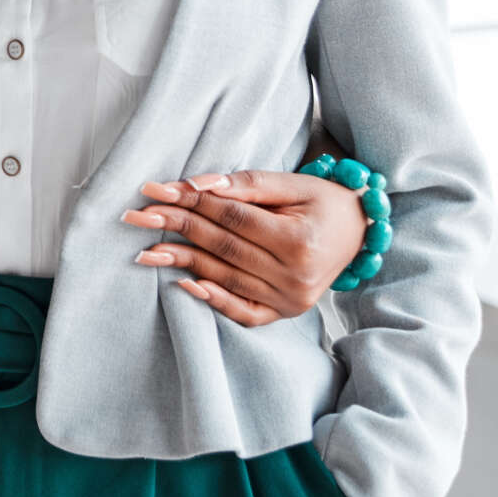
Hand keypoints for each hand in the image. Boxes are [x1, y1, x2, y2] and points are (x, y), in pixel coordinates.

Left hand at [123, 168, 371, 325]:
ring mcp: (289, 299)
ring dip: (180, 261)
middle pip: (222, 247)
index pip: (231, 219)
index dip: (191, 202)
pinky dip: (212, 299)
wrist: (360, 233)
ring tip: (144, 249)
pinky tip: (182, 283)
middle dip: (176, 228)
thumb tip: (199, 184)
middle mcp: (294, 276)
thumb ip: (247, 185)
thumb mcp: (293, 185)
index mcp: (299, 241)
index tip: (154, 190)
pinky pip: (242, 312)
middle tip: (137, 215)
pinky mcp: (284, 312)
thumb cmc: (324, 202)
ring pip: (224, 277)